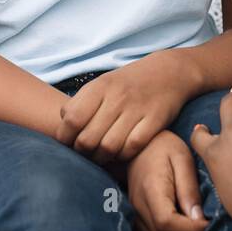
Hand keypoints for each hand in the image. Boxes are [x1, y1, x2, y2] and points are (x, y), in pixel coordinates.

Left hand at [56, 51, 198, 163]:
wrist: (169, 72)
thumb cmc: (128, 83)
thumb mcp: (102, 83)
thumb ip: (81, 102)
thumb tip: (62, 125)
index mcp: (100, 87)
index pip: (72, 119)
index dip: (65, 137)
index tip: (67, 143)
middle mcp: (118, 97)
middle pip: (88, 138)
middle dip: (82, 152)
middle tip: (85, 153)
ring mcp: (137, 109)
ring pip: (108, 147)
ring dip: (101, 158)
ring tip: (100, 156)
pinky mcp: (155, 120)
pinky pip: (132, 148)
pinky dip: (123, 155)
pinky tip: (121, 152)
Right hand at [126, 130, 208, 230]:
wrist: (141, 145)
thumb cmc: (165, 147)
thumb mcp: (182, 159)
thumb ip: (189, 188)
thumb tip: (198, 218)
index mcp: (151, 189)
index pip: (166, 222)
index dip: (189, 229)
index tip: (207, 222)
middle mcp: (139, 205)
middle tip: (205, 224)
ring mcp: (136, 213)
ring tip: (196, 224)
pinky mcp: (138, 217)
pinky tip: (184, 224)